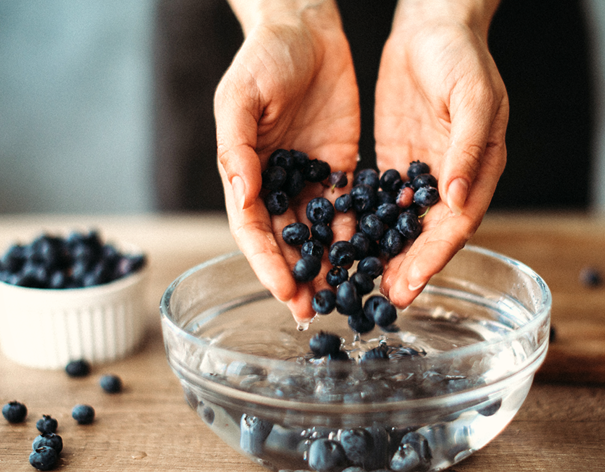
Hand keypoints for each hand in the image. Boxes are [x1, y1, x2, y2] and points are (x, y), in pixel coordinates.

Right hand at [214, 0, 359, 322]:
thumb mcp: (240, 98)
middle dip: (297, 276)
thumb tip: (242, 198)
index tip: (285, 292)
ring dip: (327, 265)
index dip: (266, 263)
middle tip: (314, 311)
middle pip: (285, 241)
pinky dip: (356, 233)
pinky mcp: (340, 167)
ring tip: (342, 295)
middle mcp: (276, 183)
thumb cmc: (264, 57)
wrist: (306, 27)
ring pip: (318, 232)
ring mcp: (309, 178)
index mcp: (245, 172)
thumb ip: (236, 148)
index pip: (252, 229)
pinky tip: (368, 257)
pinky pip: (348, 207)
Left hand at [374, 0, 508, 307]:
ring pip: (404, 225)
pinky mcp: (396, 162)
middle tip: (382, 298)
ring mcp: (422, 173)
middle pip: (429, 235)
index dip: (434, 257)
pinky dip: (368, 225)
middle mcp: (452, 180)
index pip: (457, 224)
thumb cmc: (462, 56)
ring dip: (386, 255)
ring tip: (362, 282)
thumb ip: (468, 149)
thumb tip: (457, 198)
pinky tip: (348, 245)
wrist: (431, 26)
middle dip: (408, 267)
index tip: (412, 284)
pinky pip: (381, 201)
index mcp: (480, 169)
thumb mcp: (473, 97)